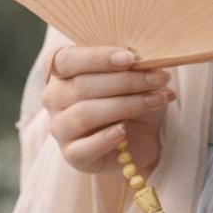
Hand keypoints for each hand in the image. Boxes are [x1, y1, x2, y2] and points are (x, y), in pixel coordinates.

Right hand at [42, 45, 175, 176]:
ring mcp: (60, 127)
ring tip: (155, 101)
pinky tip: (124, 130)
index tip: (130, 58)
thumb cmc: (131, 99)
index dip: (98, 57)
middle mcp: (54, 97)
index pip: (68, 59)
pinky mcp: (71, 154)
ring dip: (125, 105)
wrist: (140, 138)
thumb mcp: (135, 76)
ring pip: (85, 113)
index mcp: (61, 71)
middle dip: (125, 81)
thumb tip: (147, 60)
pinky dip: (105, 138)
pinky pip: (83, 147)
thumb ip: (134, 66)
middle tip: (159, 79)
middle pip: (82, 85)